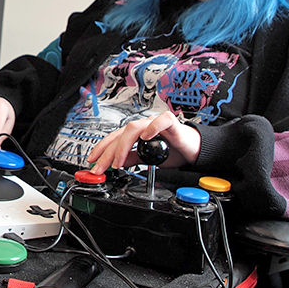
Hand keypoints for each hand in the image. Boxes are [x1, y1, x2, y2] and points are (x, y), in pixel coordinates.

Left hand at [86, 111, 200, 175]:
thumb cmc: (174, 151)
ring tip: (118, 161)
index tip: (92, 162)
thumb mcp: (148, 158)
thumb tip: (117, 163)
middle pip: (120, 134)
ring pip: (133, 128)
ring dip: (122, 145)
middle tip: (100, 167)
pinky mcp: (171, 123)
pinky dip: (152, 128)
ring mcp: (155, 123)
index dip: (102, 149)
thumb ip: (133, 158)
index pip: (114, 139)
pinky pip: (160, 121)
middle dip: (107, 152)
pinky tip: (145, 138)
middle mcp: (144, 126)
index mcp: (137, 134)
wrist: (196, 149)